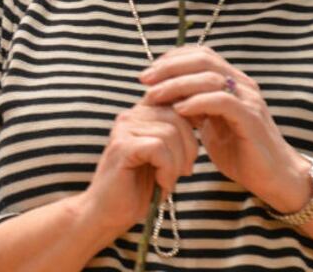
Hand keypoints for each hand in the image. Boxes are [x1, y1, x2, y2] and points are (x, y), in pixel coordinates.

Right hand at [81, 102, 198, 233]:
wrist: (109, 212)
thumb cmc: (139, 186)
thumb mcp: (164, 156)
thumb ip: (176, 133)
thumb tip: (203, 115)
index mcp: (140, 114)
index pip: (173, 99)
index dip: (192, 118)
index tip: (195, 144)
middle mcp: (130, 115)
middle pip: (177, 116)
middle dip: (189, 147)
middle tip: (184, 171)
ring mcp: (124, 129)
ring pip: (170, 133)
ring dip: (178, 162)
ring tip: (169, 179)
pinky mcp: (122, 146)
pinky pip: (159, 148)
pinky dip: (167, 170)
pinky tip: (162, 183)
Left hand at [141, 46, 310, 212]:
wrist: (272, 178)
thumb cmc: (239, 152)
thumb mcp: (209, 126)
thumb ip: (193, 108)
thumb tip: (163, 96)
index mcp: (232, 82)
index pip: (200, 55)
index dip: (172, 59)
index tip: (147, 73)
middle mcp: (242, 85)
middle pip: (202, 60)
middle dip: (168, 67)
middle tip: (144, 80)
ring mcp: (248, 100)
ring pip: (210, 78)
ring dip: (177, 84)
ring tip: (154, 96)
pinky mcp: (251, 118)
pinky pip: (222, 101)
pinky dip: (197, 102)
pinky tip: (179, 110)